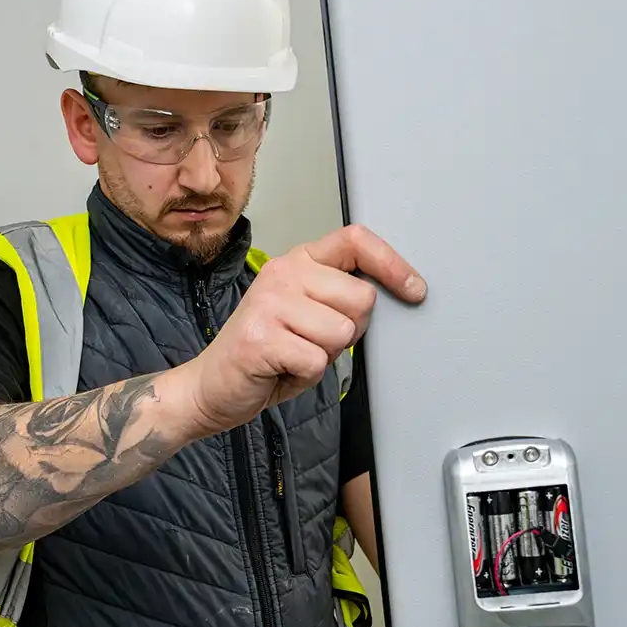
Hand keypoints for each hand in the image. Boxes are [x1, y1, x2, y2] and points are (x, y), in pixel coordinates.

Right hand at [189, 224, 426, 433]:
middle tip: (315, 340)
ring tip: (295, 355)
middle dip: (350, 331)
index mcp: (298, 261)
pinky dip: (306, 376)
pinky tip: (283, 369)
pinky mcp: (262, 338)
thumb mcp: (306, 313)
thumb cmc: (266, 351)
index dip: (392, 264)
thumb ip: (338, 297)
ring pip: (341, 333)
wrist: (212, 386)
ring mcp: (270, 303)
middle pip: (361, 299)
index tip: (414, 288)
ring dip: (325, 355)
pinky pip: (317, 361)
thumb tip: (390, 294)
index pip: (355, 240)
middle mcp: (284, 274)